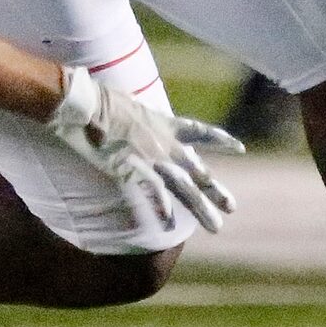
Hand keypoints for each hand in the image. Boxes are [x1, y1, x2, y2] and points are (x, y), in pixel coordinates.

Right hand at [46, 66, 244, 233]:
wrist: (86, 104)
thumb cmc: (98, 100)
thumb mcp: (129, 105)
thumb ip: (141, 118)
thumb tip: (139, 121)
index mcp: (164, 122)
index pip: (200, 132)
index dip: (220, 141)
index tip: (239, 149)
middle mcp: (165, 141)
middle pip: (197, 170)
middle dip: (215, 191)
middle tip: (232, 208)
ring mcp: (152, 156)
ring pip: (185, 187)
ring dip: (201, 208)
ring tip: (216, 226)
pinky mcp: (135, 167)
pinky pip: (155, 192)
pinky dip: (163, 208)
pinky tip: (171, 224)